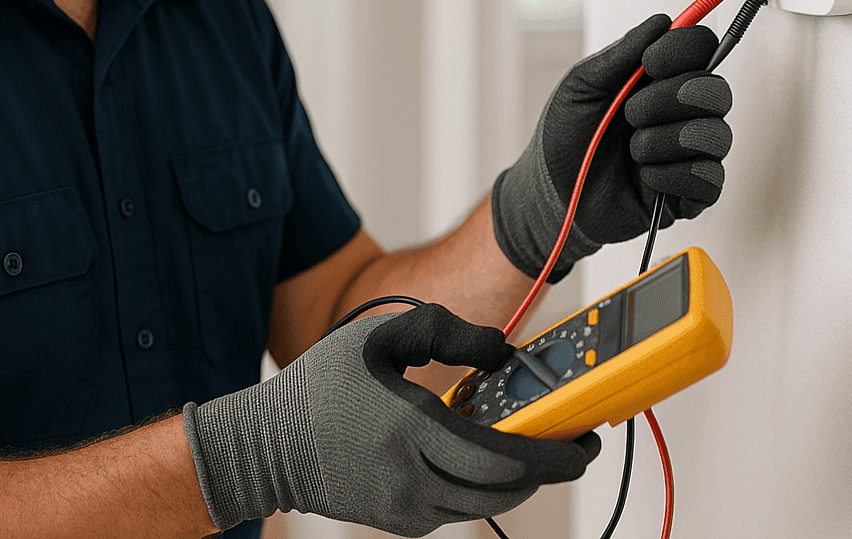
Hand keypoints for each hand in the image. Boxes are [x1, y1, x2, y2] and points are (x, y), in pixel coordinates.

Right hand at [182, 304, 598, 535]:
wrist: (266, 447)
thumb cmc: (321, 387)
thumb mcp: (380, 338)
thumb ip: (447, 331)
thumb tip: (502, 350)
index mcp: (413, 432)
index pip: (506, 459)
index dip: (556, 456)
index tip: (584, 443)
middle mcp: (414, 481)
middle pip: (507, 491)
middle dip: (548, 470)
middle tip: (571, 446)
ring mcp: (406, 510)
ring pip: (486, 506)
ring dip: (516, 480)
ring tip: (526, 445)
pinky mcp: (399, 523)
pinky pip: (458, 510)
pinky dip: (479, 486)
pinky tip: (476, 455)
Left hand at [491, 13, 733, 281]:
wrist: (550, 195)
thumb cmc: (563, 139)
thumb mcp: (580, 86)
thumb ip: (621, 54)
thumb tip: (662, 22)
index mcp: (658, 80)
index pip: (702, 48)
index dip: (685, 49)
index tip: (650, 62)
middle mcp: (681, 112)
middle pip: (718, 90)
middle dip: (673, 98)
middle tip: (632, 113)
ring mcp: (689, 153)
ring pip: (717, 134)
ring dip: (666, 140)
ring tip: (632, 151)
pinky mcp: (690, 193)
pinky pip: (710, 178)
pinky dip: (673, 176)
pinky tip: (644, 178)